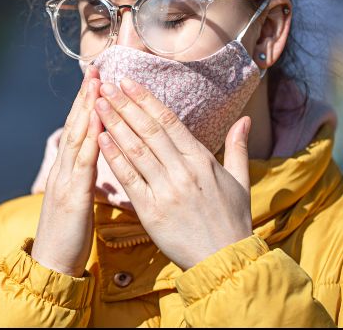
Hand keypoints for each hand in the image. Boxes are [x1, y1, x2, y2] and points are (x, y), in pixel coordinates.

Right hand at [31, 66, 102, 276]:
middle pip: (75, 126)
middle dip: (86, 96)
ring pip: (77, 137)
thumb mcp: (77, 202)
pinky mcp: (72, 195)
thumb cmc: (69, 237)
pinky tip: (99, 123)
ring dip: (87, 109)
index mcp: (67, 171)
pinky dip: (91, 140)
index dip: (86, 104)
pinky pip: (83, 163)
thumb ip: (83, 179)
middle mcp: (63, 170)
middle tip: (95, 69)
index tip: (96, 80)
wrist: (51, 265)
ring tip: (96, 84)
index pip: (78, 130)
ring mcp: (65, 180)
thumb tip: (95, 162)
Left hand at [93, 77, 252, 270]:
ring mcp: (166, 190)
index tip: (128, 82)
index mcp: (202, 160)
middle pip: (148, 129)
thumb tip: (244, 119)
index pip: (168, 121)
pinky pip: (129, 178)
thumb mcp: (240, 181)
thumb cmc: (232, 221)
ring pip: (135, 149)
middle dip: (124, 104)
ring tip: (97, 104)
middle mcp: (183, 170)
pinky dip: (114, 157)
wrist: (225, 261)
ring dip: (114, 124)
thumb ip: (237, 147)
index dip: (146, 99)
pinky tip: (100, 139)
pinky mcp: (151, 211)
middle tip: (105, 86)